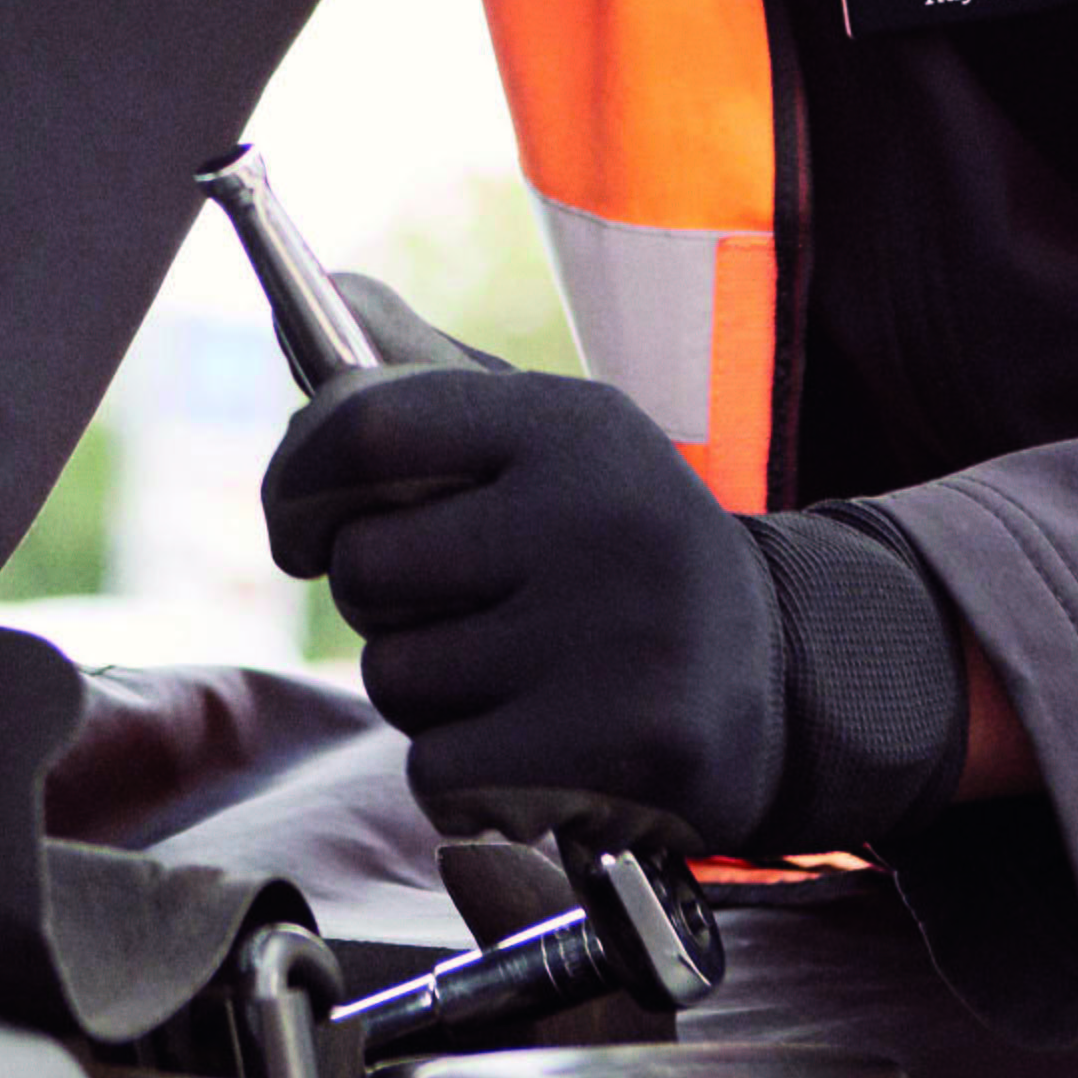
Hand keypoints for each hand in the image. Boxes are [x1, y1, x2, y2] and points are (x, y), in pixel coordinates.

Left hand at [261, 357, 784, 857]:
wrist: (782, 678)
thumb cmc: (619, 549)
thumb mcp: (553, 445)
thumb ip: (435, 381)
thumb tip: (332, 298)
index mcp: (571, 424)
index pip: (366, 426)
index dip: (297, 479)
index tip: (295, 527)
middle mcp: (596, 514)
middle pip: (361, 568)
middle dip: (382, 605)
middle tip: (466, 613)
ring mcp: (615, 634)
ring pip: (394, 678)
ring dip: (429, 698)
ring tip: (518, 681)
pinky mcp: (623, 745)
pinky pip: (437, 770)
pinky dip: (461, 780)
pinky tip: (530, 755)